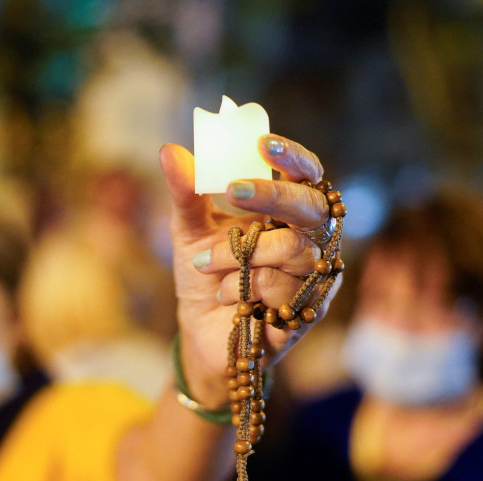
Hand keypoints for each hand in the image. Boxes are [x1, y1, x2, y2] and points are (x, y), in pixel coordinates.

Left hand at [159, 133, 342, 408]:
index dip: (293, 156)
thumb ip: (185, 192)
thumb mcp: (187, 230)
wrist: (200, 332)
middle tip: (233, 191)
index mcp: (285, 209)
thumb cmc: (202, 274)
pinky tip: (224, 297)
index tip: (263, 145)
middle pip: (312, 205)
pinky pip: (282, 288)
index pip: (305, 173)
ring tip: (204, 264)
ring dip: (241, 254)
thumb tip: (169, 151)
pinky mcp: (308, 309)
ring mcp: (313, 274)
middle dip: (273, 195)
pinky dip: (243, 289)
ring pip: (293, 249)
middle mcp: (308, 237)